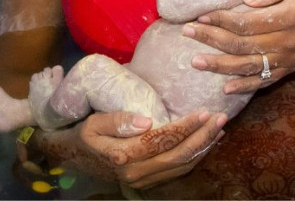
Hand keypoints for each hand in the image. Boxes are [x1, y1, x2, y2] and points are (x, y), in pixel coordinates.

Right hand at [30, 109, 226, 190]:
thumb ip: (118, 121)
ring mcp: (144, 180)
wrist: (74, 157)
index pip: (163, 140)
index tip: (203, 112)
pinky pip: (178, 171)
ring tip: (219, 129)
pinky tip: (203, 144)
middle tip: (220, 118)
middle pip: (178, 155)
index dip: (186, 127)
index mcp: (125, 155)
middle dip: (202, 137)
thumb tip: (146, 120)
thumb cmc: (84, 134)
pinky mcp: (149, 181)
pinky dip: (194, 157)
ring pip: (182, 166)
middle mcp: (138, 173)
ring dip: (203, 148)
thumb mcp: (94, 122)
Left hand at [182, 0, 294, 92]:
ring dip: (221, 66)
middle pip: (243, 45)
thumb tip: (245, 0)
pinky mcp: (290, 67)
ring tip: (196, 61)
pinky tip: (226, 88)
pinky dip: (245, 86)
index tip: (200, 16)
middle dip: (212, 40)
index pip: (247, 23)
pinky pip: (266, 80)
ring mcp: (288, 58)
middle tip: (186, 33)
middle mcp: (287, 42)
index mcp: (288, 17)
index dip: (221, 20)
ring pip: (250, 66)